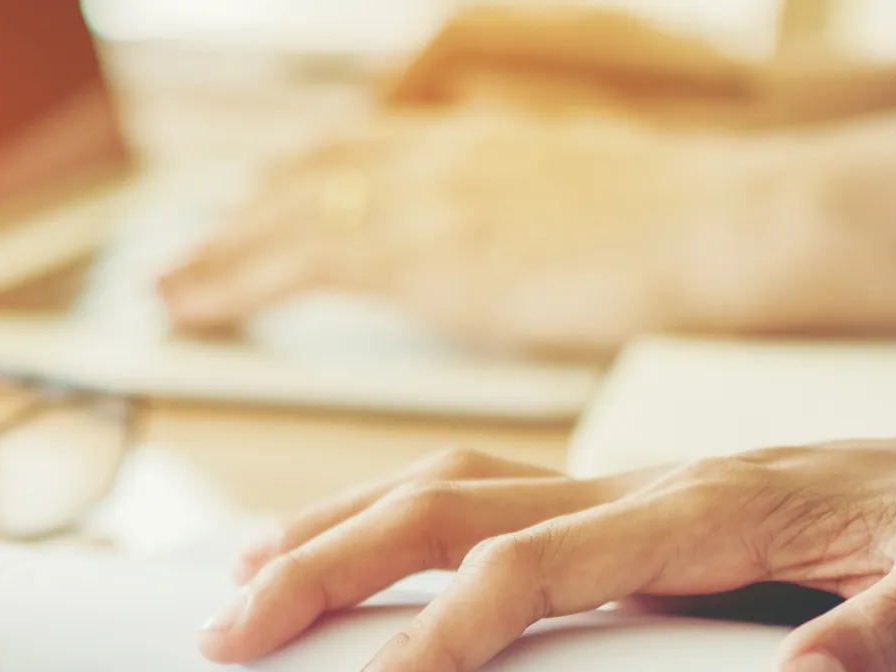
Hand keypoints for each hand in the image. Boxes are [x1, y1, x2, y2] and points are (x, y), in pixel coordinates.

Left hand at [160, 110, 757, 352]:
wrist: (728, 224)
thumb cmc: (695, 234)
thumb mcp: (601, 210)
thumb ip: (543, 228)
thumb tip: (528, 260)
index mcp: (489, 142)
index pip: (375, 153)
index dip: (312, 185)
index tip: (266, 210)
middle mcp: (445, 152)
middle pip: (320, 172)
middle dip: (251, 216)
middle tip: (192, 258)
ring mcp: (428, 191)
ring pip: (292, 209)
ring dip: (223, 251)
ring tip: (166, 289)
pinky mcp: (420, 242)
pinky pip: (297, 255)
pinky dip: (233, 278)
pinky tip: (190, 305)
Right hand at [196, 406, 895, 671]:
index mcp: (714, 510)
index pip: (531, 569)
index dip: (433, 640)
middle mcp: (654, 488)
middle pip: (449, 504)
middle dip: (326, 565)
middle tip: (221, 637)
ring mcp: (640, 494)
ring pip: (452, 488)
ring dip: (337, 532)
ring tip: (236, 590)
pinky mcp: (642, 518)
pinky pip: (491, 503)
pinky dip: (398, 523)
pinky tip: (347, 555)